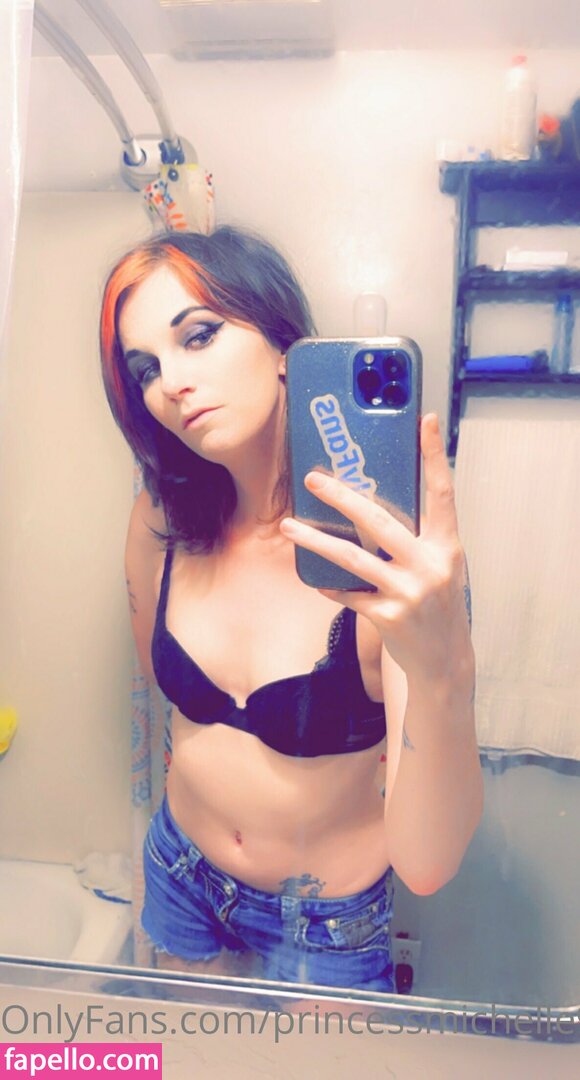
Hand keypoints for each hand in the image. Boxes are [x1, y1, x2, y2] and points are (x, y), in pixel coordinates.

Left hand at [279, 413, 472, 684]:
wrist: (444, 660)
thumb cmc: (437, 603)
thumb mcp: (440, 565)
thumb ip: (417, 537)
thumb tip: (370, 503)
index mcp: (447, 545)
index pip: (442, 492)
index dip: (434, 455)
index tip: (424, 420)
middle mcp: (430, 565)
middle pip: (380, 521)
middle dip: (343, 496)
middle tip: (314, 478)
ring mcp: (408, 593)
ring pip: (352, 558)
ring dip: (315, 541)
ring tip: (289, 525)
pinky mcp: (387, 617)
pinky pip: (347, 593)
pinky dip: (331, 585)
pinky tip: (317, 580)